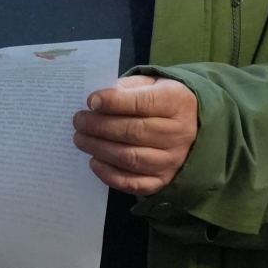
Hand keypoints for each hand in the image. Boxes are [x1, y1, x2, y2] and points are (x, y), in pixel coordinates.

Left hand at [73, 75, 198, 195]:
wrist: (189, 124)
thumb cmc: (159, 100)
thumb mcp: (148, 84)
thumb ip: (125, 89)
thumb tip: (95, 103)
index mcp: (177, 101)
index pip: (144, 103)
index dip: (114, 102)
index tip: (91, 101)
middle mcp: (180, 133)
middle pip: (135, 132)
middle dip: (100, 127)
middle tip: (78, 121)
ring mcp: (173, 159)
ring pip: (132, 158)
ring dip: (100, 149)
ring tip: (80, 139)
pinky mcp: (163, 179)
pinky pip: (134, 183)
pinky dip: (110, 175)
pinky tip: (94, 162)